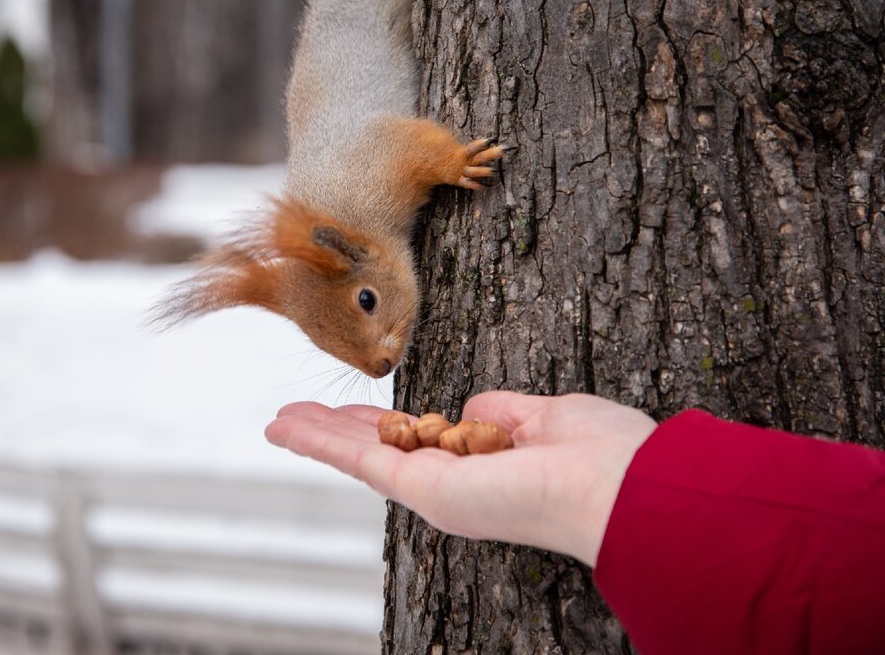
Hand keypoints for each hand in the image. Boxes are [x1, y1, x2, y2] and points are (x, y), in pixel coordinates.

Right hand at [265, 391, 656, 566]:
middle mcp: (451, 484)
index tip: (360, 408)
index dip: (382, 421)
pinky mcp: (421, 489)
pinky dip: (316, 441)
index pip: (417, 439)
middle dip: (335, 432)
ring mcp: (432, 489)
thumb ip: (504, 412)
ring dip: (313, 435)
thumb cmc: (600, 455)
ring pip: (357, 456)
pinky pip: (356, 460)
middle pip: (376, 451)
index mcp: (482, 467)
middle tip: (297, 416)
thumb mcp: (546, 417)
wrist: (618, 487)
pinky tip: (285, 426)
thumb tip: (470, 406)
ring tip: (276, 420)